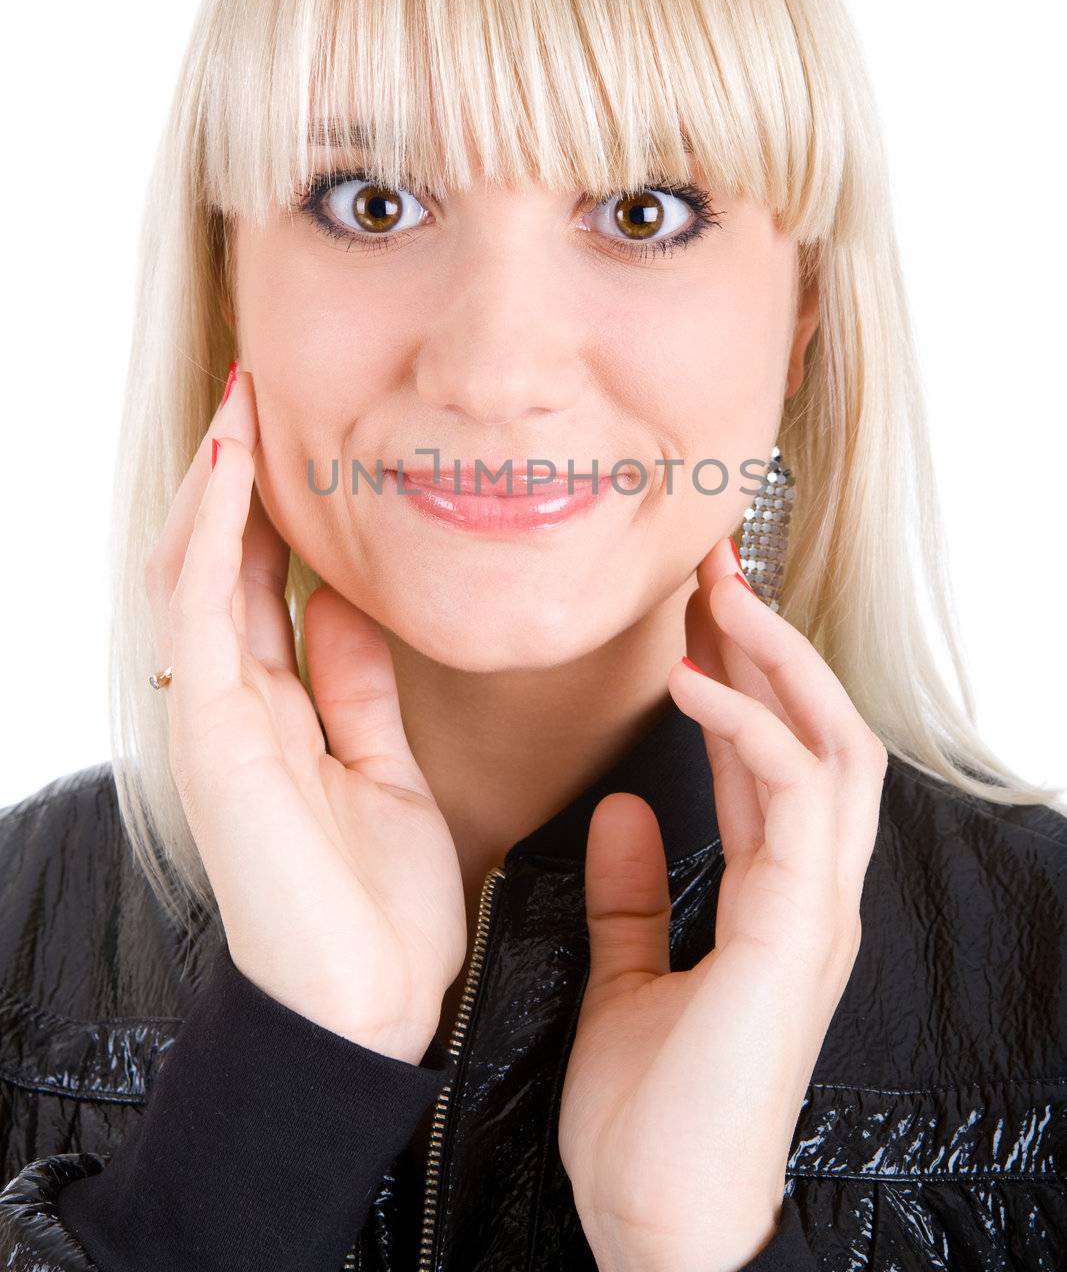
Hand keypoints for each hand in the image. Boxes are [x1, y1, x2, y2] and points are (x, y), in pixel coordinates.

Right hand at [145, 362, 466, 1060]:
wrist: (369, 1004)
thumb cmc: (380, 903)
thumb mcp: (383, 766)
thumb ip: (356, 688)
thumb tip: (350, 608)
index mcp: (277, 713)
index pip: (260, 587)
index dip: (272, 510)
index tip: (297, 440)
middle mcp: (236, 705)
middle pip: (221, 566)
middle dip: (236, 480)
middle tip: (259, 395)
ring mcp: (217, 717)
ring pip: (196, 573)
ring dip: (216, 486)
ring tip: (239, 406)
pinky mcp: (213, 733)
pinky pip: (202, 615)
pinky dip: (212, 539)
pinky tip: (232, 477)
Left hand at [557, 534, 887, 1271]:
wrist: (660, 1225)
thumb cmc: (649, 1117)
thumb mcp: (629, 977)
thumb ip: (633, 894)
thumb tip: (616, 806)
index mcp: (775, 900)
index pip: (775, 760)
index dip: (743, 680)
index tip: (694, 611)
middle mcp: (812, 894)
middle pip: (823, 732)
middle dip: (775, 643)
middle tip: (715, 564)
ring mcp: (817, 911)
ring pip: (835, 747)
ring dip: (781, 661)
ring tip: (720, 591)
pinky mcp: (798, 932)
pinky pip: (794, 799)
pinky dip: (751, 729)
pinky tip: (694, 684)